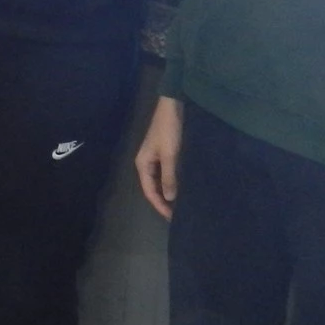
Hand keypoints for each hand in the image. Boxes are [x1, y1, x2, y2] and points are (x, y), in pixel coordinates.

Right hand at [134, 95, 182, 218]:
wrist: (172, 107)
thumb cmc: (169, 130)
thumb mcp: (170, 155)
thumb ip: (169, 177)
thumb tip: (169, 199)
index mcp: (143, 164)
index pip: (149, 191)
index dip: (159, 205)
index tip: (171, 217)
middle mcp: (146, 163)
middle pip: (153, 188)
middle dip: (163, 201)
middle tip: (177, 215)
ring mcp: (155, 158)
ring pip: (160, 181)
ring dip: (168, 193)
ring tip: (180, 205)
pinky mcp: (164, 153)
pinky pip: (166, 173)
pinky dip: (172, 182)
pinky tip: (181, 188)